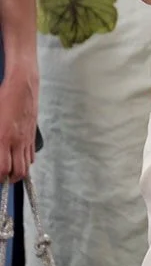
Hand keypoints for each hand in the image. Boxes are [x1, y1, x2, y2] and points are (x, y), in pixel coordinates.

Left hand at [0, 60, 36, 182]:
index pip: (3, 169)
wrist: (22, 86)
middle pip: (18, 172)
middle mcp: (17, 141)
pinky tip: (19, 158)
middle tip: (2, 178)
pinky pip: (31, 155)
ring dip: (19, 172)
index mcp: (3, 138)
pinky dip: (26, 161)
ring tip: (11, 172)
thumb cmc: (4, 98)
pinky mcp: (32, 135)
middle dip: (10, 180)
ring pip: (27, 166)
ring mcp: (27, 139)